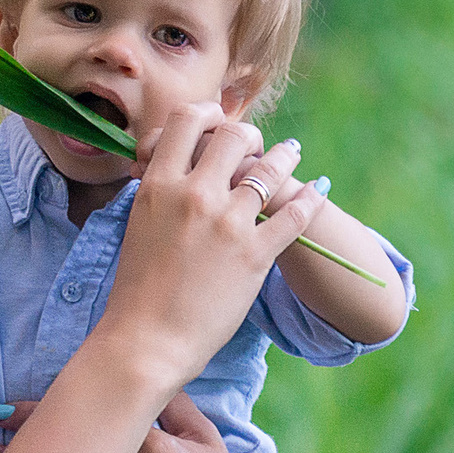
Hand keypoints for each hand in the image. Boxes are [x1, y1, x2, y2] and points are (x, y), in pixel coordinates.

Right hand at [103, 104, 325, 392]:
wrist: (148, 339)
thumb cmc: (135, 288)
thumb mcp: (137, 226)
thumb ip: (159, 193)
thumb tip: (176, 171)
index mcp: (157, 186)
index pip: (185, 121)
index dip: (206, 113)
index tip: (216, 120)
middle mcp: (194, 195)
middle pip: (233, 136)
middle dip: (248, 134)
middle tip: (255, 143)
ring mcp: (227, 223)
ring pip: (270, 169)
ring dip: (285, 156)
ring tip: (292, 151)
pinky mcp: (256, 253)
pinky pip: (295, 214)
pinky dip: (311, 199)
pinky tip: (319, 191)